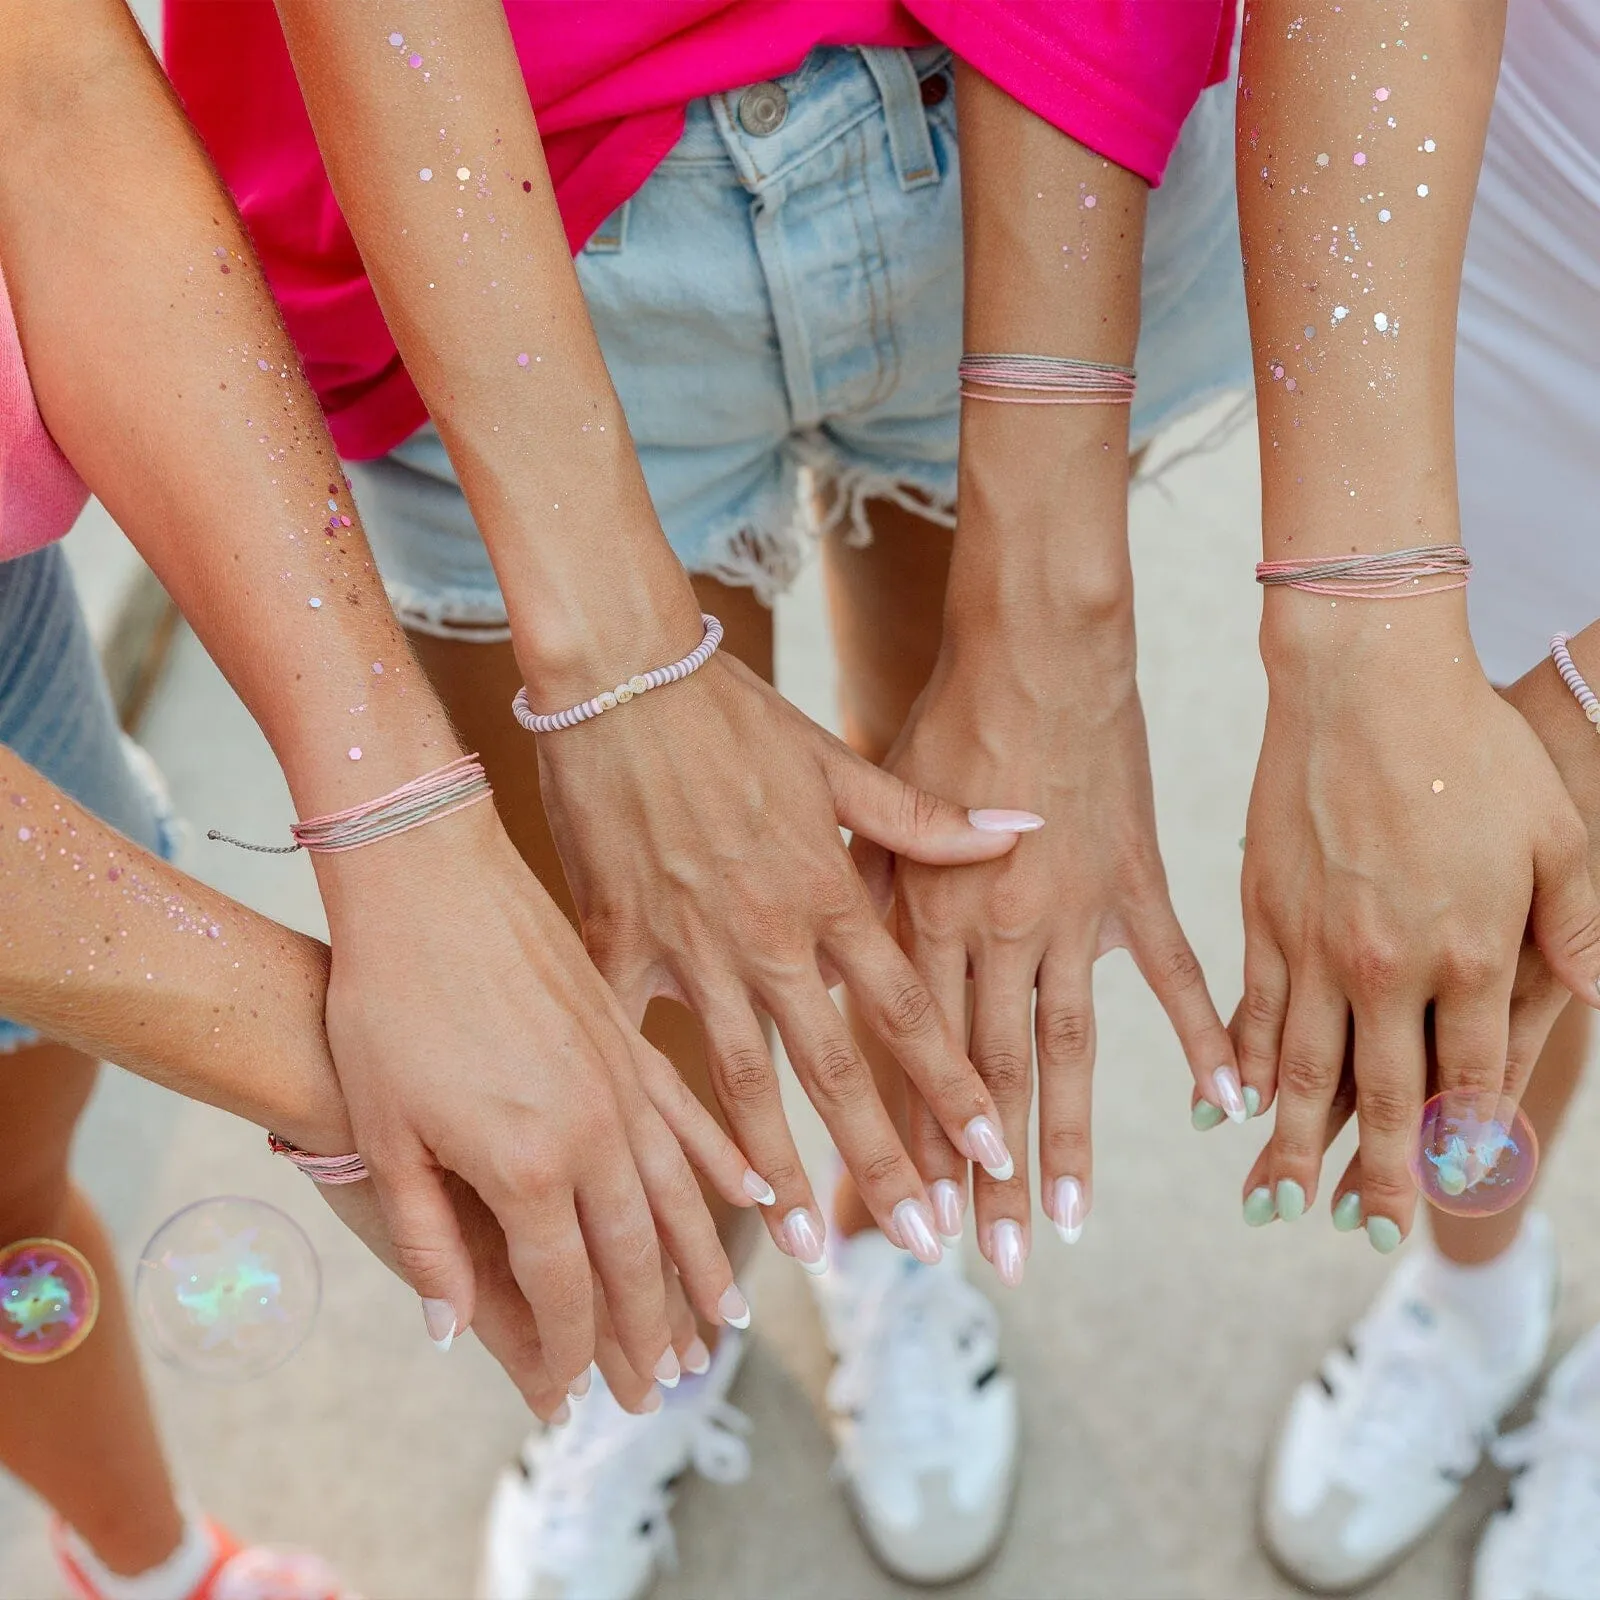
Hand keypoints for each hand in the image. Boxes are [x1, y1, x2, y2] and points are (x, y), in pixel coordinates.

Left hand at [318, 802, 760, 1391]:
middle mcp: (594, 1131)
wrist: (428, 881)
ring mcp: (622, 1081)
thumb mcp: (384, 1135)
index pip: (566, 1287)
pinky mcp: (628, 1038)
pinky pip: (691, 1115)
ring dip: (702, 1263)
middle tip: (667, 1388)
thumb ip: (427, 1240)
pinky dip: (722, 1162)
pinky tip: (752, 1190)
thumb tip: (449, 1330)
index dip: (573, 1353)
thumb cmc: (386, 1006)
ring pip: (679, 1193)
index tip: (576, 1400)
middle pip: (637, 1253)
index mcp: (529, 1163)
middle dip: (652, 1331)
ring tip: (727, 1321)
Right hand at [533, 646, 1034, 1264]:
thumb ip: (926, 819)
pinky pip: (640, 1044)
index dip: (955, 1086)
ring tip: (813, 1245)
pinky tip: (678, 1172)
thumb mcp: (837, 759)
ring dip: (786, 1168)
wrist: (619, 675)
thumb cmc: (732, 713)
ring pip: (748, 1081)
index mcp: (831, 891)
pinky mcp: (618, 946)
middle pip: (840, 1068)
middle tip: (928, 1241)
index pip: (910, 1010)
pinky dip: (659, 1108)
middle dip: (889, 1161)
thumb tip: (1023, 832)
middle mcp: (771, 935)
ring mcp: (693, 948)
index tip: (995, 1157)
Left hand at [854, 627, 1234, 1280]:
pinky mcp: (1135, 884)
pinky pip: (1170, 973)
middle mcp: (992, 930)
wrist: (1034, 650)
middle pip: (984, 1073)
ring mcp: (1070, 913)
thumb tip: (825, 965)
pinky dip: (1200, 1036)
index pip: (908, 1053)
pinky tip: (1222, 1104)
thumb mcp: (870, 804)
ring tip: (1069, 1223)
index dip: (906, 1138)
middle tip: (990, 1260)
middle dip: (982, 1174)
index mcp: (921, 915)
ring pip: (1066, 1048)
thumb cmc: (941, 720)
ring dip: (1066, 1140)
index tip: (906, 1215)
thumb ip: (863, 892)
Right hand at [1232, 609, 1599, 1243]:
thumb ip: (1577, 931)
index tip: (1453, 1196)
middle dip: (1379, 1176)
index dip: (1467, 1147)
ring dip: (1297, 1145)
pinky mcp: (1264, 916)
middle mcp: (1387, 968)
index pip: (1474, 1080)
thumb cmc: (1470, 749)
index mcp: (1471, 955)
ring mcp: (1316, 946)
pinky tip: (1240, 1103)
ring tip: (1280, 1204)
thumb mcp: (1558, 836)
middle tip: (1366, 1232)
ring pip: (1305, 1072)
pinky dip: (1247, 1068)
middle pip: (1386, 1098)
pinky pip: (1255, 1013)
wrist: (1360, 683)